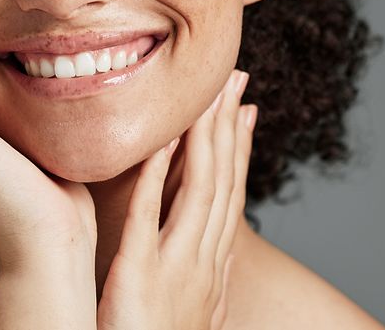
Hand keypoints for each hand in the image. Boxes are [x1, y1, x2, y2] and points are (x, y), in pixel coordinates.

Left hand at [96, 70, 256, 329]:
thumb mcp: (188, 303)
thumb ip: (196, 268)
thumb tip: (208, 245)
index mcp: (211, 263)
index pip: (230, 193)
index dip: (239, 148)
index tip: (244, 107)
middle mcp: (204, 259)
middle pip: (223, 181)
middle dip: (230, 128)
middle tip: (236, 80)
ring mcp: (177, 266)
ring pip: (200, 189)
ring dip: (206, 138)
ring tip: (208, 94)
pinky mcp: (140, 274)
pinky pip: (150, 215)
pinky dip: (156, 175)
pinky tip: (157, 141)